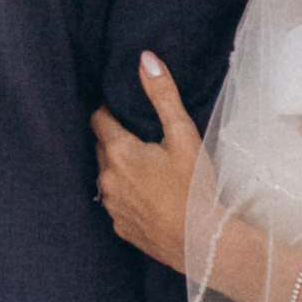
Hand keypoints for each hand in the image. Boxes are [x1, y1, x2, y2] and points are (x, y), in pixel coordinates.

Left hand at [93, 54, 202, 271]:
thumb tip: (145, 59)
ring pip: (107, 177)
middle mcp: (106, 179)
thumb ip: (162, 95)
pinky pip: (116, 203)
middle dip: (116, 140)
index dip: (110, 111)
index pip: (98, 119)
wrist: (202, 243)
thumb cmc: (194, 187)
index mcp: (118, 152)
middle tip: (142, 139)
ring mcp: (111, 206)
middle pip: (101, 148)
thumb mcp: (183, 135)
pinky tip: (150, 197)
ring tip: (147, 169)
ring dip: (120, 170)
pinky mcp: (120, 227)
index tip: (124, 110)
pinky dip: (127, 196)